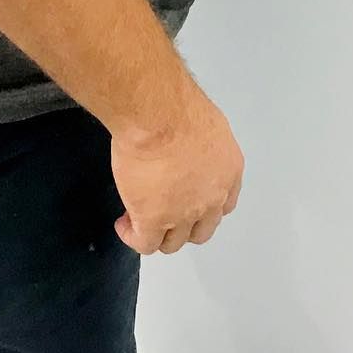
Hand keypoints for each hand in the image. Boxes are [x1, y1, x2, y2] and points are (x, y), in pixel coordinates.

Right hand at [112, 88, 244, 255]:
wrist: (159, 116)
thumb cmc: (178, 109)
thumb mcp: (206, 126)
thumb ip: (202, 147)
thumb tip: (186, 148)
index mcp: (228, 172)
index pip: (223, 205)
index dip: (202, 206)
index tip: (183, 196)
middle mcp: (213, 199)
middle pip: (201, 230)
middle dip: (182, 225)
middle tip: (162, 209)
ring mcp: (185, 214)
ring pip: (173, 242)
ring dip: (158, 234)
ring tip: (138, 218)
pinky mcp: (154, 221)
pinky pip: (145, 243)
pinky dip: (133, 238)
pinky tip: (124, 224)